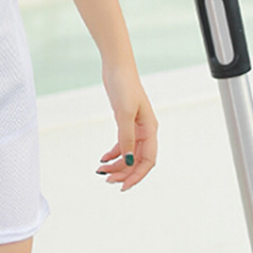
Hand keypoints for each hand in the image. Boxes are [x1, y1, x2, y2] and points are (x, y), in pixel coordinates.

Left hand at [96, 63, 157, 190]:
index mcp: (150, 129)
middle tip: (107, 180)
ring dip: (117, 164)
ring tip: (102, 171)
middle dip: (124, 172)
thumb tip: (129, 160)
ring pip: (129, 153)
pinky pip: (122, 143)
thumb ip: (127, 137)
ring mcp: (135, 126)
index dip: (137, 175)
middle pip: (138, 160)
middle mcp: (145, 130)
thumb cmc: (124, 85)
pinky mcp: (125, 121)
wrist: (117, 67)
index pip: (148, 161)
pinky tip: (103, 158)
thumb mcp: (124, 113)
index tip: (124, 186)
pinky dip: (114, 152)